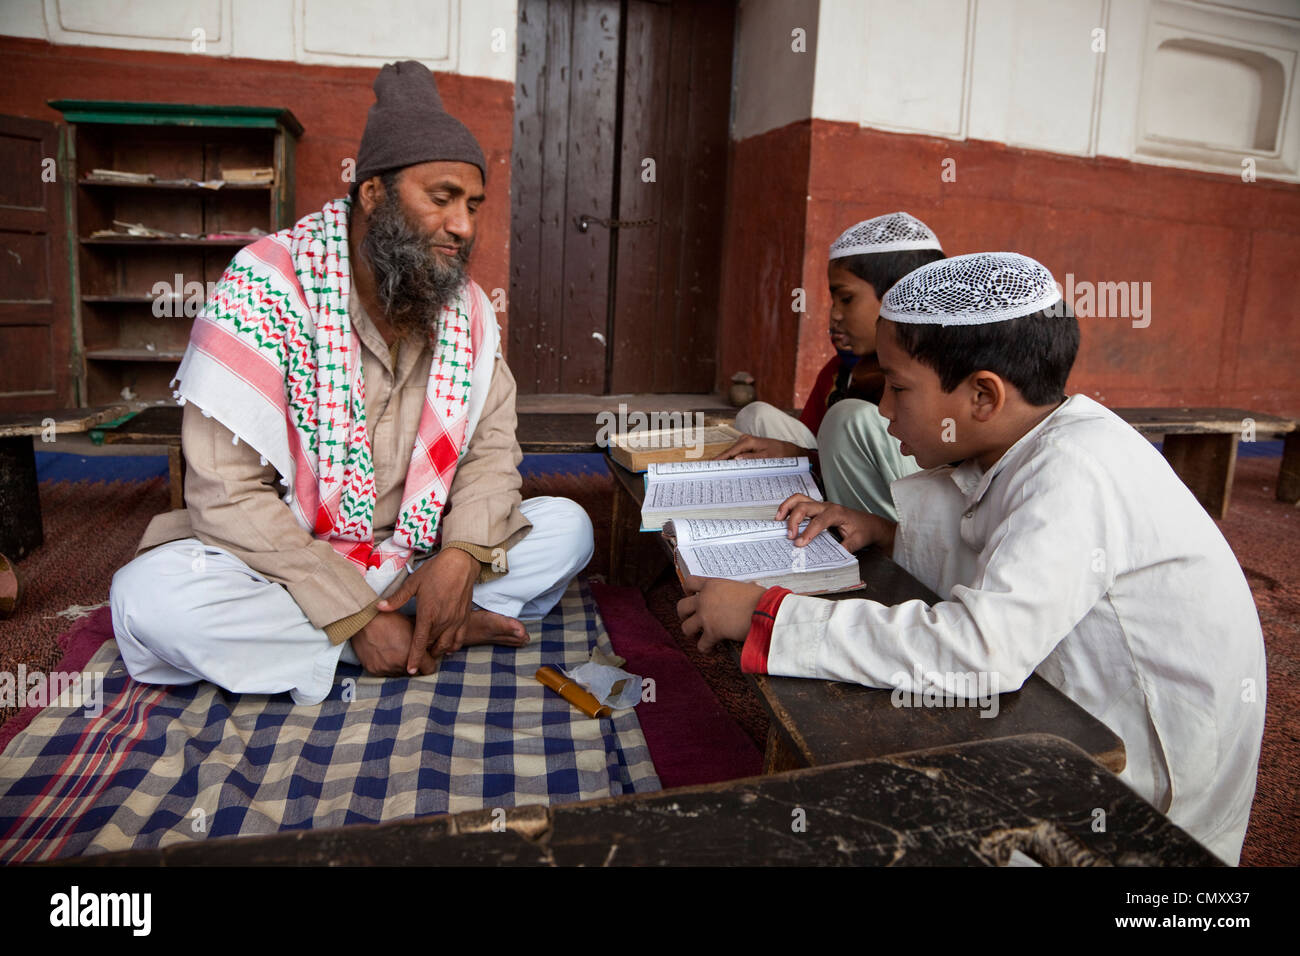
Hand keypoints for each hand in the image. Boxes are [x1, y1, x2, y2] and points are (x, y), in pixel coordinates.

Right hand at [351, 611, 436, 676]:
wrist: (364, 620)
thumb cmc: (390, 619)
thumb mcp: (412, 626)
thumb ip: (424, 639)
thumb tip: (433, 645)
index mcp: (412, 655)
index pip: (429, 670)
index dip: (429, 662)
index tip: (426, 658)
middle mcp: (399, 665)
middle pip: (415, 673)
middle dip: (415, 665)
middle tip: (410, 653)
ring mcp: (386, 669)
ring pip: (400, 674)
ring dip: (401, 666)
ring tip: (396, 652)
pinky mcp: (374, 671)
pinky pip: (386, 673)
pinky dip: (388, 666)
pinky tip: (386, 654)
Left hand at [377, 547, 479, 672]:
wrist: (461, 563)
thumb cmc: (435, 571)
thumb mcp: (413, 583)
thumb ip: (397, 599)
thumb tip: (379, 608)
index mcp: (428, 614)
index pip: (419, 643)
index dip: (414, 658)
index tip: (410, 670)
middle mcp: (443, 621)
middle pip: (431, 646)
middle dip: (424, 654)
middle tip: (415, 656)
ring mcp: (456, 621)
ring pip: (446, 646)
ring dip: (437, 651)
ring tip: (429, 652)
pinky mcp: (465, 618)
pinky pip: (459, 640)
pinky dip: (452, 646)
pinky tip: (446, 647)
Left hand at [676, 573, 764, 652]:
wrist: (765, 610)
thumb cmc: (760, 598)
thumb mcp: (745, 587)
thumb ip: (739, 589)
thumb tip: (751, 586)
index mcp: (712, 585)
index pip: (690, 582)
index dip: (687, 591)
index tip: (690, 596)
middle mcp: (705, 599)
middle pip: (681, 606)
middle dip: (684, 615)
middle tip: (692, 619)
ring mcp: (706, 616)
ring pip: (685, 627)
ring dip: (692, 633)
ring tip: (699, 636)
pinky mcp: (712, 632)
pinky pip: (701, 645)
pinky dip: (706, 649)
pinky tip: (712, 649)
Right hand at [715, 434, 804, 460]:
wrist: (787, 450)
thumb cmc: (779, 454)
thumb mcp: (767, 458)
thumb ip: (751, 458)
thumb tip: (736, 459)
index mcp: (748, 442)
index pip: (729, 452)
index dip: (719, 459)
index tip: (709, 464)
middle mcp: (744, 439)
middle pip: (728, 452)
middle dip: (719, 461)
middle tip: (708, 470)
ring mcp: (745, 441)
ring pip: (730, 453)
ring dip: (724, 461)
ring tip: (714, 469)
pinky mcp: (746, 445)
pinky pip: (735, 453)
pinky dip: (730, 459)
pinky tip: (725, 466)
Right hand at [775, 493, 893, 552]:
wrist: (870, 524)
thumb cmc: (863, 531)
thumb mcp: (856, 542)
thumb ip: (844, 549)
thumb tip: (831, 558)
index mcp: (837, 513)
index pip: (818, 521)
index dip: (808, 532)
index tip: (799, 544)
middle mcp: (827, 506)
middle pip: (805, 506)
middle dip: (794, 520)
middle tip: (789, 536)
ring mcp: (821, 505)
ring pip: (799, 498)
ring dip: (787, 507)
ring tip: (778, 519)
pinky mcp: (817, 508)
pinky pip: (800, 502)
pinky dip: (789, 507)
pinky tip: (783, 517)